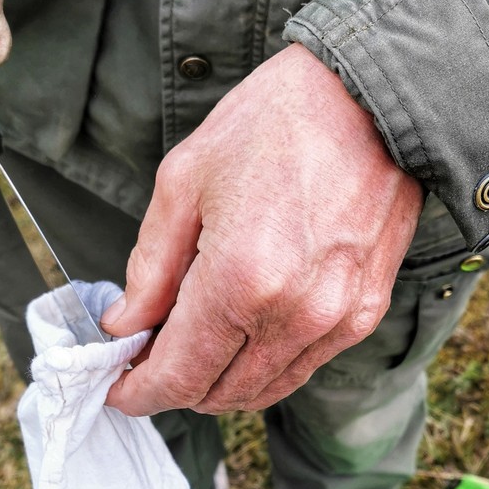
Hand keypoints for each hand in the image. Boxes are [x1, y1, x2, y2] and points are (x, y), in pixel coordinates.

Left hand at [102, 44, 423, 415]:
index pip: (179, 377)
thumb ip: (150, 267)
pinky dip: (264, 365)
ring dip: (219, 384)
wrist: (370, 95)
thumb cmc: (274, 122)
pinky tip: (242, 331)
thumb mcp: (184, 181)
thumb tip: (125, 325)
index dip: (139, 392)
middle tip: (148, 359)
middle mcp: (295, 316)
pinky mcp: (366, 312)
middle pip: (219, 394)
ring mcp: (338, 320)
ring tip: (192, 346)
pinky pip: (303, 366)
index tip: (118, 386)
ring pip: (264, 391)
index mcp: (242, 281)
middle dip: (174, 389)